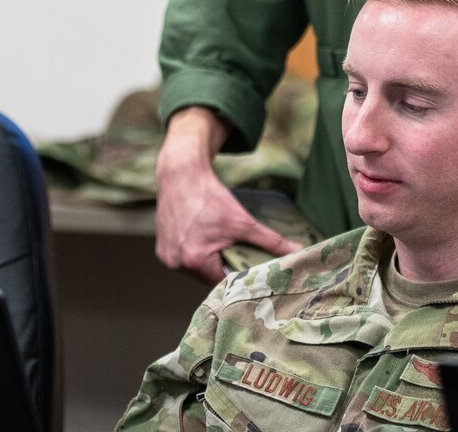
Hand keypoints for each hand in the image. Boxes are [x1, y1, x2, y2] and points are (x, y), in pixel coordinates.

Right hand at [155, 108, 301, 283]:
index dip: (237, 276)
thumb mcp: (243, 221)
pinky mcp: (161, 248)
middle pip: (208, 278)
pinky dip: (194, 253)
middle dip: (223, 268)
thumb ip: (270, 241)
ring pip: (195, 270)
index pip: (222, 283)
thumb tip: (296, 252)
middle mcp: (176, 263)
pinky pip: (184, 259)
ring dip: (208, 262)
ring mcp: (166, 257)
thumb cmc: (210, 197)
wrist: (181, 174)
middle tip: (236, 255)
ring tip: (219, 246)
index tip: (248, 270)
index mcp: (195, 260)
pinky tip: (203, 239)